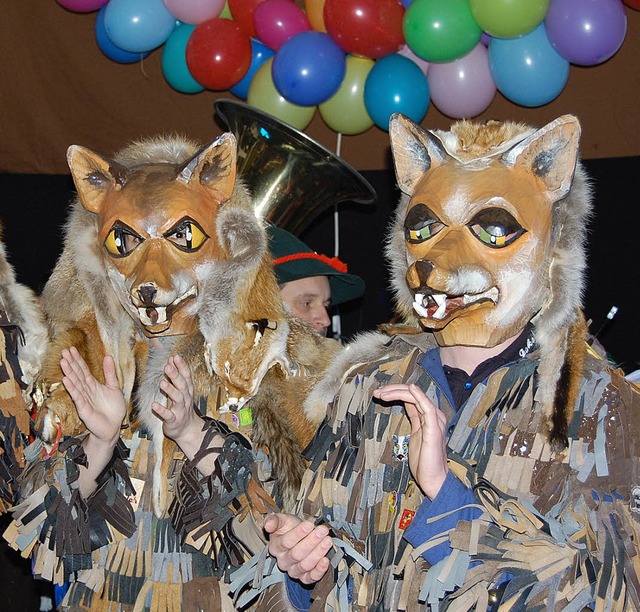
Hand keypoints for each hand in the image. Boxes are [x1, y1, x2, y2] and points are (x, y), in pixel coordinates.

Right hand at [60, 346, 124, 444]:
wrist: (114, 427)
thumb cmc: (113, 409)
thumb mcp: (114, 387)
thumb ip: (110, 373)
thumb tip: (108, 356)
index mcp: (93, 385)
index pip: (83, 370)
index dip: (78, 360)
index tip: (71, 349)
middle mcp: (86, 390)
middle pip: (77, 374)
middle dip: (70, 363)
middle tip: (63, 351)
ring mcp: (84, 399)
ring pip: (75, 383)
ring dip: (69, 372)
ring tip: (63, 361)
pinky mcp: (83, 408)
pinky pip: (77, 396)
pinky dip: (72, 388)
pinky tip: (66, 379)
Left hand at [151, 355, 203, 454]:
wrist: (187, 429)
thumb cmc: (182, 407)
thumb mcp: (180, 391)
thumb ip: (175, 376)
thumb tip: (171, 359)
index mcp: (187, 390)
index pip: (186, 376)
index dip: (182, 366)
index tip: (176, 357)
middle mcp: (185, 398)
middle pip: (182, 385)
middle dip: (176, 375)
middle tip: (168, 367)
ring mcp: (180, 409)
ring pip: (177, 398)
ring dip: (170, 390)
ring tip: (161, 383)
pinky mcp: (174, 420)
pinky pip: (168, 415)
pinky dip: (161, 410)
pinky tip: (154, 405)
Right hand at [264, 514, 332, 583]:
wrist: (299, 535)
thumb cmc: (290, 527)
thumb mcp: (282, 519)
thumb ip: (274, 520)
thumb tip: (268, 525)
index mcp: (275, 546)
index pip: (286, 542)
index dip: (298, 533)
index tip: (310, 524)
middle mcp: (283, 561)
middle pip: (296, 554)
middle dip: (311, 541)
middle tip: (322, 531)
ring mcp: (293, 571)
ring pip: (305, 565)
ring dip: (318, 553)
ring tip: (327, 541)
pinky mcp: (304, 578)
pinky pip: (310, 578)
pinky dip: (319, 571)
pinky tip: (325, 560)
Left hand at [373, 383, 447, 499]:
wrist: (433, 479)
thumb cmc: (424, 460)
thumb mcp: (415, 434)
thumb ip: (413, 418)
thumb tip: (405, 405)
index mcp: (428, 416)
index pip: (411, 396)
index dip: (394, 392)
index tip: (379, 394)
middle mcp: (433, 415)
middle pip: (412, 394)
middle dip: (393, 390)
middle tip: (377, 392)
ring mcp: (435, 421)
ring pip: (416, 397)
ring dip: (398, 392)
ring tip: (382, 393)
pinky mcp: (434, 429)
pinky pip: (427, 408)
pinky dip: (419, 396)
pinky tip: (410, 389)